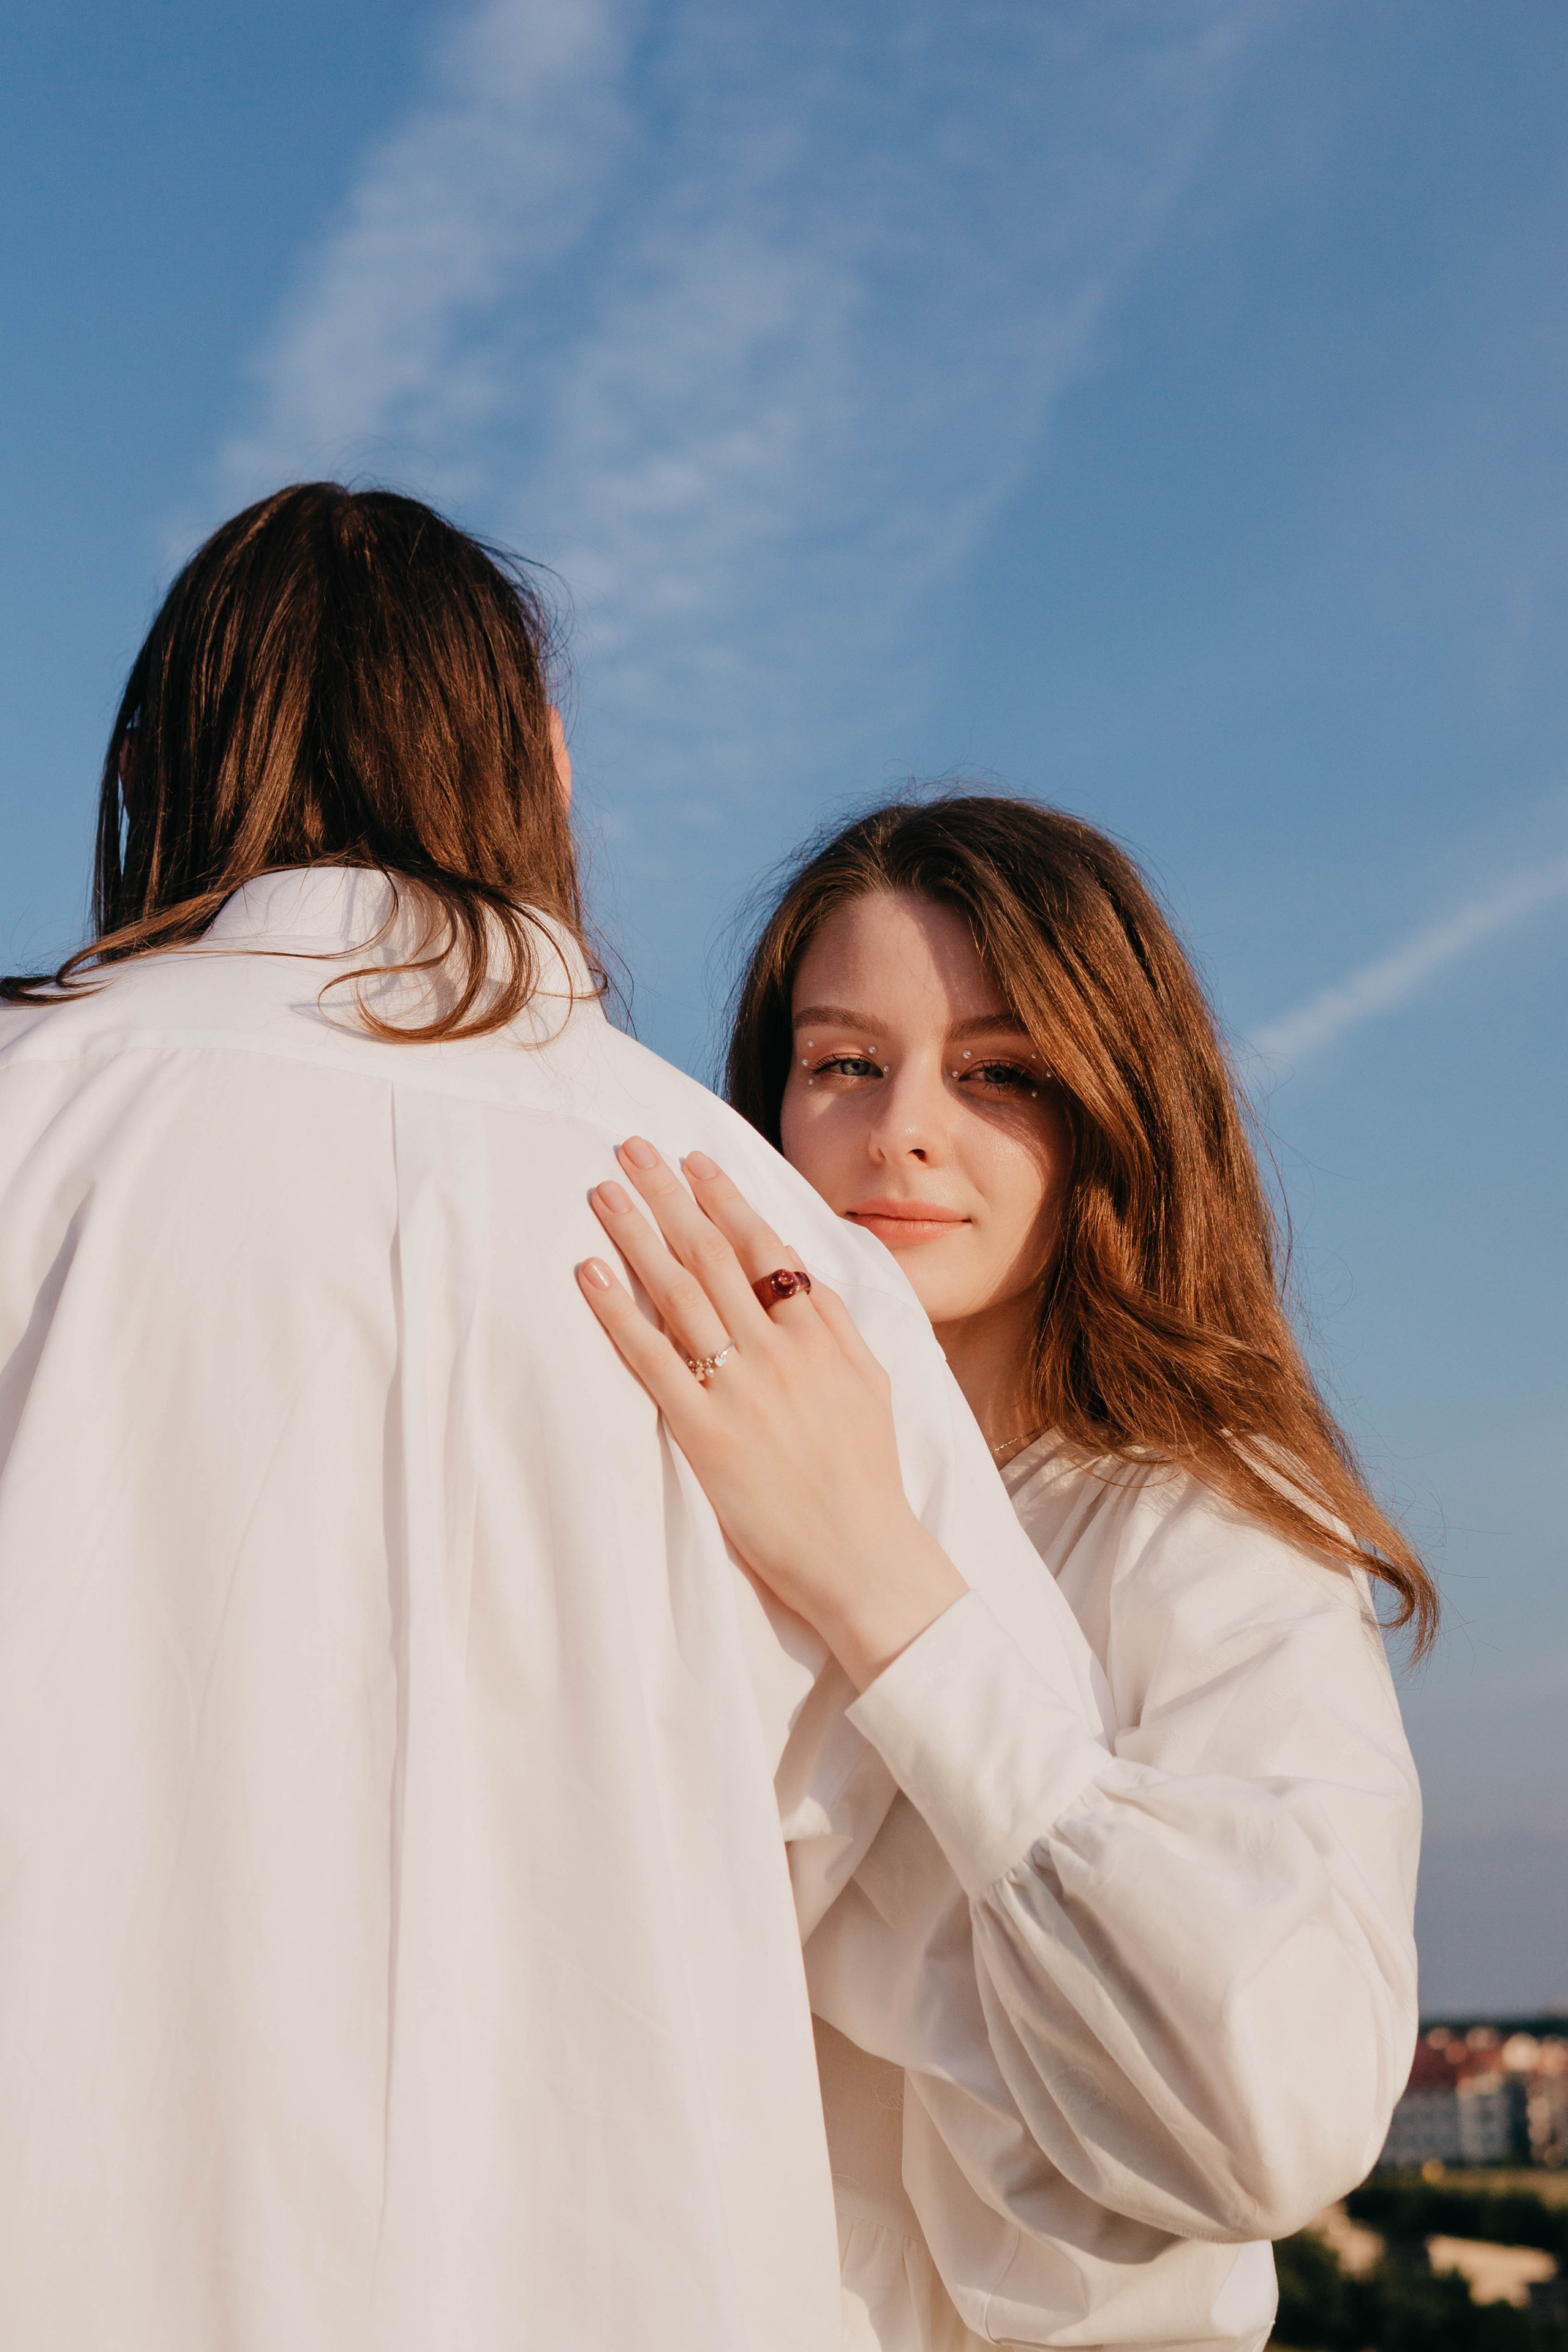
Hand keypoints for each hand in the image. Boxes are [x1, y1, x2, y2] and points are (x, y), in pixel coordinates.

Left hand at [576, 1138, 966, 1691]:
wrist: (866, 1559)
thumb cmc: (866, 1479)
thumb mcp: (869, 1385)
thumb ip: (835, 1326)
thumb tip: (800, 1275)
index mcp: (821, 1336)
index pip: (765, 1247)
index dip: (723, 1198)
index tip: (691, 1159)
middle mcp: (782, 1351)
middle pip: (714, 1254)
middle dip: (669, 1194)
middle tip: (630, 1148)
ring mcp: (743, 1389)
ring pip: (681, 1291)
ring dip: (637, 1233)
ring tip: (604, 1191)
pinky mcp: (705, 1434)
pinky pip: (653, 1358)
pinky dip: (618, 1311)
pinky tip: (590, 1272)